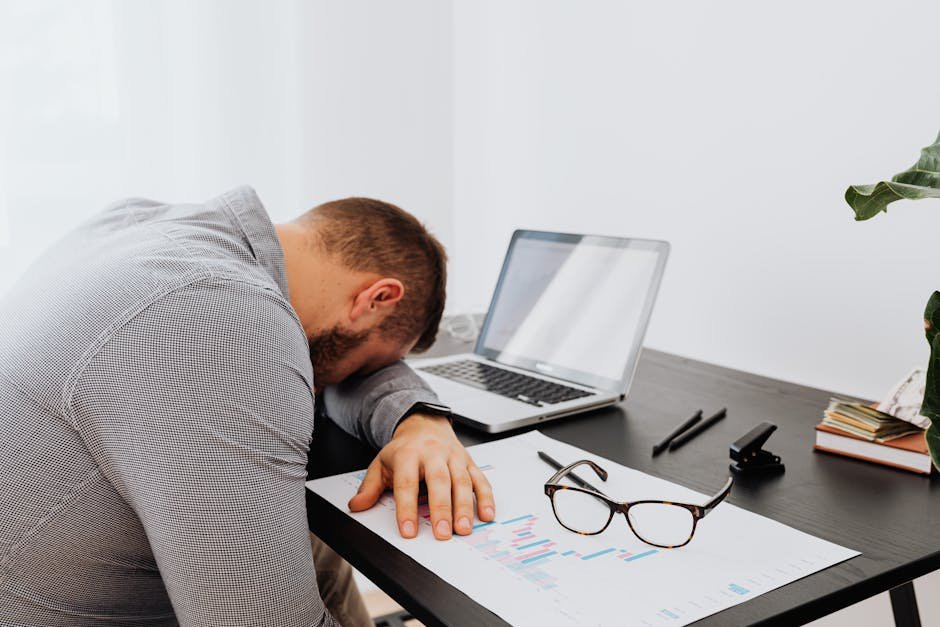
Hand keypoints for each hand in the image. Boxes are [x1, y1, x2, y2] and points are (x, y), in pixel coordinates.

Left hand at [347, 413, 495, 539]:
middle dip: (442, 508)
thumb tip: (356, 505)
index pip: (407, 483)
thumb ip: (370, 487)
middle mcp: (433, 454)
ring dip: (464, 506)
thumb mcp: (381, 464)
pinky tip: (485, 515)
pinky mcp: (469, 461)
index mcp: (408, 454)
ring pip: (462, 480)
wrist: (424, 423)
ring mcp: (453, 457)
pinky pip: (480, 479)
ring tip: (463, 529)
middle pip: (439, 480)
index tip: (408, 531)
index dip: (407, 508)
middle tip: (442, 533)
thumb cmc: (404, 449)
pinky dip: (485, 498)